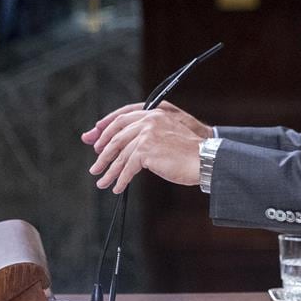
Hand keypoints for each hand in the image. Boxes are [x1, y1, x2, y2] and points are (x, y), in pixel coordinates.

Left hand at [85, 101, 212, 193]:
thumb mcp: (167, 135)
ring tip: (102, 182)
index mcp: (154, 113)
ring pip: (120, 154)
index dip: (105, 129)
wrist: (204, 159)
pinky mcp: (146, 150)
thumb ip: (148, 135)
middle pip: (116, 135)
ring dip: (109, 170)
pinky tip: (118, 187)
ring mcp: (146, 134)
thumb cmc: (189, 152)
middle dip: (102, 153)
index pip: (122, 117)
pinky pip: (128, 167)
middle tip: (96, 166)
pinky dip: (121, 179)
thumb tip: (125, 147)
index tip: (95, 141)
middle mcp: (148, 120)